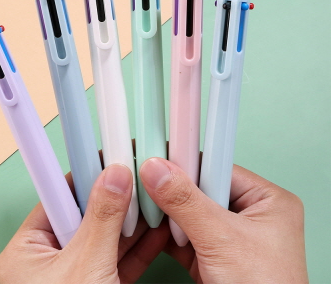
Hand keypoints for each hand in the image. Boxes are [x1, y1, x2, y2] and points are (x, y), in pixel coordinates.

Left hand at [0, 164, 169, 283]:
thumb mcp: (85, 268)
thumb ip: (101, 218)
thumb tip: (114, 174)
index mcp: (27, 249)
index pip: (58, 195)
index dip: (85, 174)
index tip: (109, 155)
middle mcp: (48, 257)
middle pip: (86, 212)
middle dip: (116, 196)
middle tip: (139, 173)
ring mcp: (74, 271)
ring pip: (105, 233)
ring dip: (131, 218)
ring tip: (152, 195)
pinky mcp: (97, 282)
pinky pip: (118, 255)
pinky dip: (137, 243)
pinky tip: (156, 226)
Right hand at [140, 158, 307, 283]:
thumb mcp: (224, 241)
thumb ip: (187, 202)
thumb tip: (157, 170)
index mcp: (265, 200)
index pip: (217, 166)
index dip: (186, 161)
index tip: (157, 155)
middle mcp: (248, 213)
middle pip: (200, 188)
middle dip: (171, 189)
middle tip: (144, 178)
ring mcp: (228, 235)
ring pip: (187, 211)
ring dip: (165, 211)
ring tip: (141, 199)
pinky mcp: (211, 253)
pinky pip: (182, 232)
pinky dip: (164, 231)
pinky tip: (147, 223)